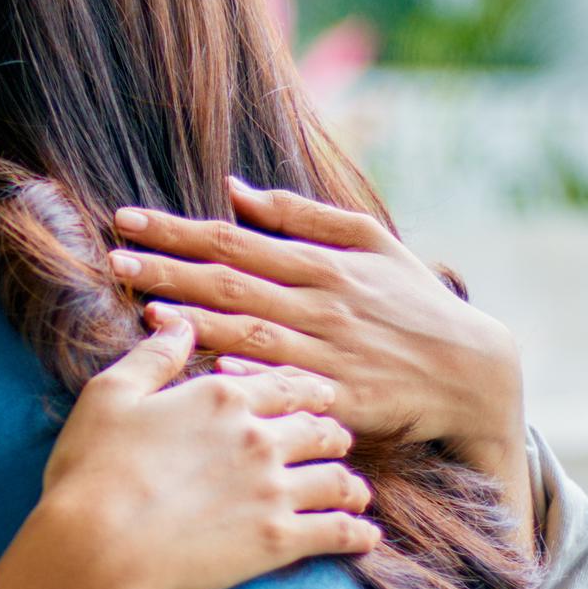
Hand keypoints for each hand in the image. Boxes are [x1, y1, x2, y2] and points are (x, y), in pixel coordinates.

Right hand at [37, 306, 379, 588]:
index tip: (316, 395)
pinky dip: (357, 534)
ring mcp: (274, 488)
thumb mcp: (110, 394)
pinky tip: (366, 536)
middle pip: (319, 427)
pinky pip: (338, 532)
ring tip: (356, 491)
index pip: (283, 384)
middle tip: (337, 440)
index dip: (303, 390)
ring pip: (338, 477)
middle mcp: (260, 436)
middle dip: (331, 432)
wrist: (96, 544)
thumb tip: (181, 323)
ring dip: (350, 483)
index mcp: (222, 397)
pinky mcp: (279, 539)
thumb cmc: (93, 468)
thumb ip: (153, 357)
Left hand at [106, 179, 531, 525]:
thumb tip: (236, 190)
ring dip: (198, 320)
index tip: (125, 220)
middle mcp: (322, 304)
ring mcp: (331, 352)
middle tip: (114, 259)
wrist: (473, 372)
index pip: (233, 240)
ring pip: (253, 332)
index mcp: (322, 263)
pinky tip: (212, 370)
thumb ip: (302, 215)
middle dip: (169, 269)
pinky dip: (253, 375)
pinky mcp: (343, 398)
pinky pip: (290, 386)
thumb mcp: (371, 241)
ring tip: (147, 309)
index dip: (177, 230)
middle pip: (232, 282)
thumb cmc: (412, 301)